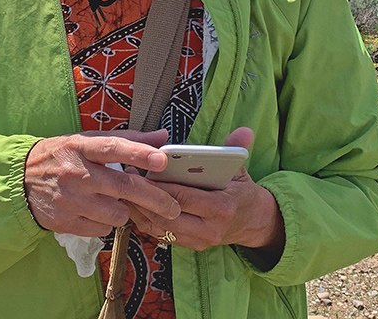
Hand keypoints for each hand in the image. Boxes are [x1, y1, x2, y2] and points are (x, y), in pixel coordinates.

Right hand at [24, 129, 180, 237]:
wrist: (20, 180)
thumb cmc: (62, 156)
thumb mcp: (88, 140)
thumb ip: (128, 138)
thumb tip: (162, 136)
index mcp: (81, 147)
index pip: (113, 148)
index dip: (140, 154)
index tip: (162, 159)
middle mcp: (76, 173)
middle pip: (123, 188)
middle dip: (154, 199)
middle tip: (173, 207)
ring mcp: (70, 200)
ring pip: (116, 214)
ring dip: (124, 211)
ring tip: (114, 201)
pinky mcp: (65, 222)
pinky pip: (101, 229)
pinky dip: (105, 223)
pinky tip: (96, 212)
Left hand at [127, 128, 284, 260]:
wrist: (251, 223)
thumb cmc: (240, 191)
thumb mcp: (240, 170)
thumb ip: (236, 150)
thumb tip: (244, 130)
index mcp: (222, 207)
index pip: (184, 197)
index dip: (161, 186)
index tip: (142, 171)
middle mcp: (210, 229)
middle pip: (169, 214)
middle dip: (146, 197)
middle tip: (128, 179)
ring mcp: (200, 241)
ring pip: (162, 228)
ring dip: (141, 211)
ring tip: (126, 191)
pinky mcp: (190, 246)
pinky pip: (162, 236)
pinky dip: (147, 222)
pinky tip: (134, 206)